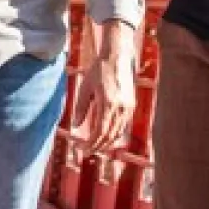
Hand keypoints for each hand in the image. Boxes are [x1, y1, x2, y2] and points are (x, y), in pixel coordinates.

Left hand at [73, 30, 136, 155]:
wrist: (117, 56)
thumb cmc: (98, 70)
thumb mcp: (85, 87)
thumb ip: (81, 107)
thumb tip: (76, 126)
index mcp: (108, 104)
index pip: (100, 132)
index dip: (92, 144)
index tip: (83, 150)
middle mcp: (121, 108)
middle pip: (110, 136)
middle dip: (98, 146)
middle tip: (88, 152)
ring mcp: (129, 108)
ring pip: (118, 133)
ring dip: (107, 142)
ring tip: (96, 147)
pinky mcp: (131, 105)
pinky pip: (124, 126)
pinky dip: (115, 134)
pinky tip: (107, 135)